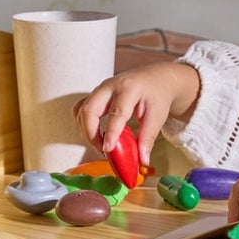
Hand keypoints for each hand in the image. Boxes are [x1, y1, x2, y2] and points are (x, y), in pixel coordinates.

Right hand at [73, 60, 200, 165]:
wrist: (155, 78)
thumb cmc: (156, 94)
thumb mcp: (158, 116)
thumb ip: (148, 138)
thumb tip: (142, 160)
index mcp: (130, 89)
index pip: (116, 112)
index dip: (110, 132)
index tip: (108, 149)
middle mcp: (111, 86)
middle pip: (89, 109)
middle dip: (91, 133)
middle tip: (103, 150)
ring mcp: (100, 89)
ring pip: (81, 109)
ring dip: (86, 130)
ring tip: (101, 144)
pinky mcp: (95, 94)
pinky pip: (81, 108)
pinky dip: (84, 123)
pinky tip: (96, 134)